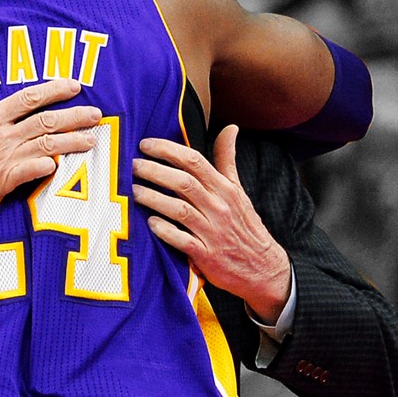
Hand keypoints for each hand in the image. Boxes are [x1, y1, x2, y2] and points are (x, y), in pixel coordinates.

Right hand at [0, 63, 101, 239]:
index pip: (31, 97)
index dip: (56, 90)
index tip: (75, 86)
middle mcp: (1, 135)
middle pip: (47, 120)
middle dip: (76, 116)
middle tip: (97, 113)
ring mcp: (3, 159)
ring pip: (47, 146)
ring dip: (72, 142)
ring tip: (92, 140)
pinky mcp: (0, 182)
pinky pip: (32, 173)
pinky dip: (49, 167)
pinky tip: (64, 165)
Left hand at [132, 125, 290, 323]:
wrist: (264, 269)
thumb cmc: (244, 226)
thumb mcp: (239, 190)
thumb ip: (227, 159)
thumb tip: (230, 128)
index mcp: (225, 189)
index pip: (195, 161)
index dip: (168, 150)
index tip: (145, 144)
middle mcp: (219, 207)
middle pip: (184, 182)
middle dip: (155, 171)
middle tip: (133, 165)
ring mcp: (213, 232)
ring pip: (180, 209)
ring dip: (154, 198)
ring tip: (134, 191)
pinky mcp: (207, 256)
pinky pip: (182, 240)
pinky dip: (165, 230)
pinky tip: (150, 222)